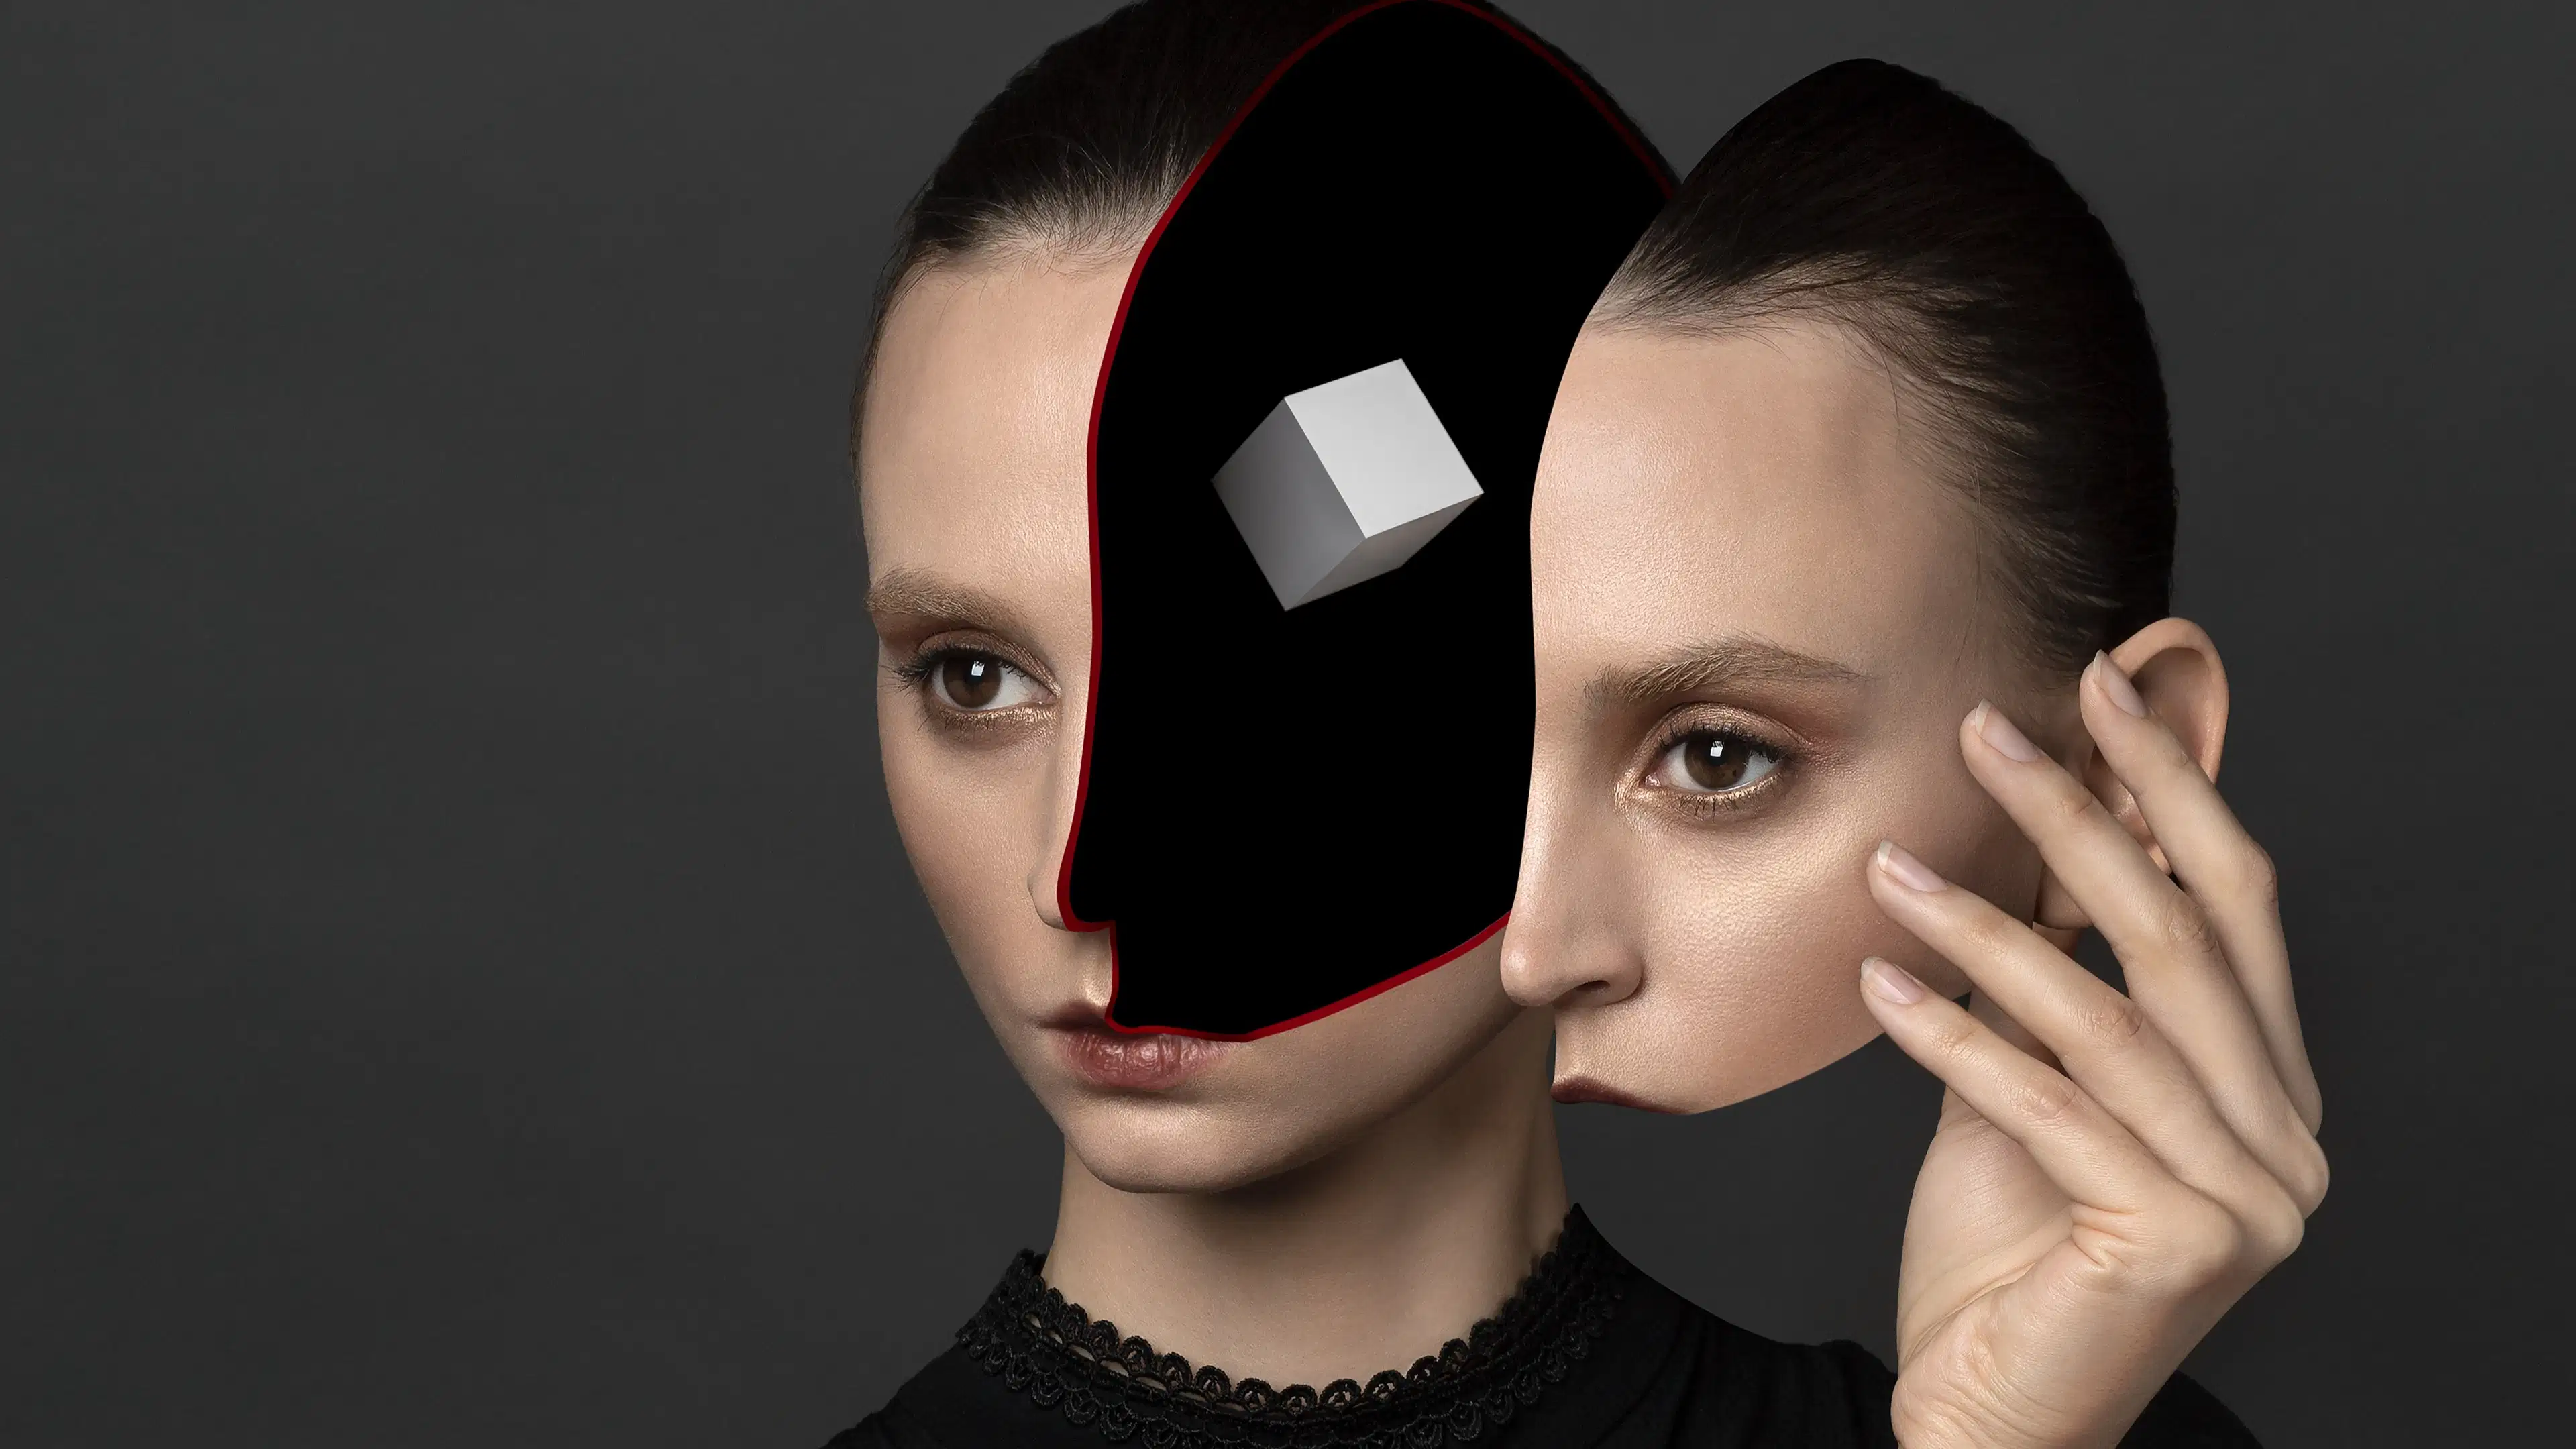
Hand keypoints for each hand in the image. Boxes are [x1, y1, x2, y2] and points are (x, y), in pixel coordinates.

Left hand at [1860, 652, 2326, 1448]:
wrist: (1986, 1411)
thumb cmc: (2004, 1255)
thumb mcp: (2026, 1086)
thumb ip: (2054, 980)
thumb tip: (2042, 830)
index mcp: (2269, 1092)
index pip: (2235, 906)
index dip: (2169, 790)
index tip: (2096, 689)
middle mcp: (2286, 1142)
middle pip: (2184, 936)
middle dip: (2087, 815)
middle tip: (1991, 726)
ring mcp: (2249, 1199)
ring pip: (2109, 1015)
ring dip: (1984, 926)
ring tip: (1885, 864)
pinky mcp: (2183, 1244)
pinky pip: (2050, 1107)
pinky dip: (1956, 1039)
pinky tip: (1879, 986)